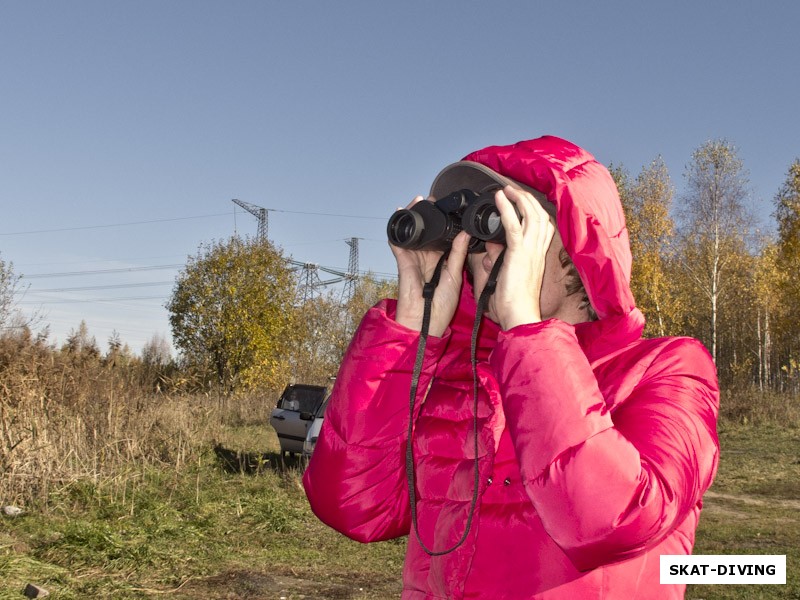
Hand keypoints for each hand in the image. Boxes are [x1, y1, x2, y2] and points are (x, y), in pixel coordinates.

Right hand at [391, 196, 469, 336]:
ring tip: (418, 200)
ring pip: (412, 233)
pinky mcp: (403, 261)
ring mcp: (414, 258)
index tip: (452, 208)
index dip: (446, 223)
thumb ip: (459, 253)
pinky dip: (397, 228)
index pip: (443, 237)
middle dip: (428, 215)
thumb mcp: (456, 276)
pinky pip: (398, 242)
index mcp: (442, 260)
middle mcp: (428, 256)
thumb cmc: (442, 304)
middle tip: (433, 199)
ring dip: (413, 216)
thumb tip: (465, 233)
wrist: (426, 321)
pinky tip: (400, 213)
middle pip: (427, 231)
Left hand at [487, 186, 554, 329]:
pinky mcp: (519, 252)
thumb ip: (497, 261)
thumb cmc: (512, 303)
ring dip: (519, 198)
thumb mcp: (504, 277)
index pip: (545, 229)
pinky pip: (514, 225)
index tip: (526, 203)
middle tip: (515, 190)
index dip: (537, 213)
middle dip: (528, 200)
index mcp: (537, 257)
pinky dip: (507, 208)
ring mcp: (531, 250)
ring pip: (531, 215)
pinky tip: (500, 197)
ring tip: (507, 188)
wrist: (519, 315)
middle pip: (540, 216)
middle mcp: (538, 251)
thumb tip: (489, 250)